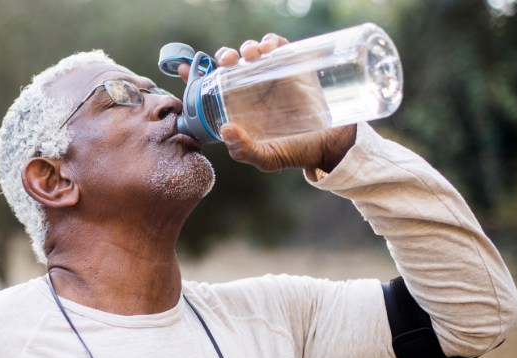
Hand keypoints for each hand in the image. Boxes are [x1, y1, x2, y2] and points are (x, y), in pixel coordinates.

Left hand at [178, 33, 355, 173]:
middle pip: (230, 64)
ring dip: (245, 48)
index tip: (184, 70)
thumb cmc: (296, 152)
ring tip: (249, 55)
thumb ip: (244, 150)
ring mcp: (272, 76)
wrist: (331, 145)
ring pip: (251, 52)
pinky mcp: (293, 66)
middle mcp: (252, 90)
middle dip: (224, 56)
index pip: (212, 88)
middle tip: (227, 61)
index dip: (196, 76)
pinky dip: (271, 41)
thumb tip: (225, 129)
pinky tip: (268, 48)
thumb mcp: (267, 158)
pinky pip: (278, 46)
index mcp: (239, 108)